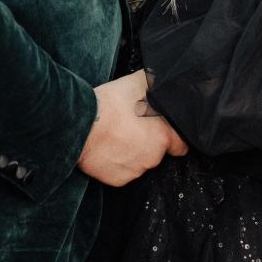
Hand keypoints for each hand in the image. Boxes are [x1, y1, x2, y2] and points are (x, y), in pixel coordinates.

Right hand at [78, 71, 187, 186]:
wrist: (80, 125)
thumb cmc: (110, 104)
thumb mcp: (137, 83)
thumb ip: (155, 85)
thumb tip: (163, 81)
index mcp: (162, 137)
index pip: (181, 145)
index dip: (173, 138)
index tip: (163, 132)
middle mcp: (152, 158)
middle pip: (157, 153)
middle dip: (147, 143)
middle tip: (132, 128)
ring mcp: (134, 171)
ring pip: (139, 163)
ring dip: (132, 153)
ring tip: (116, 137)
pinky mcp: (118, 180)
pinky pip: (122, 172)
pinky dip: (116, 163)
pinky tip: (107, 149)